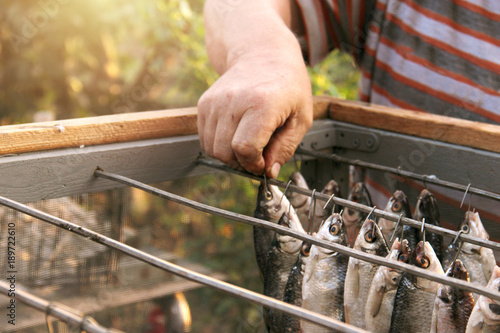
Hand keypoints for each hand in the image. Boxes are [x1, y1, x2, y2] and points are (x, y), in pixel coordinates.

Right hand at [198, 52, 312, 177]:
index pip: (245, 148)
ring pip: (212, 148)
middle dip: (241, 162)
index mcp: (261, 104)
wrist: (262, 53)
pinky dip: (219, 144)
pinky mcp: (204, 103)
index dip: (253, 164)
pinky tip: (235, 133)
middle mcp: (233, 101)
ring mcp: (215, 101)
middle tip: (256, 155)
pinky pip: (205, 138)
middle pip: (225, 152)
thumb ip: (286, 147)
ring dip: (229, 155)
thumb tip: (269, 172)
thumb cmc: (287, 86)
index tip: (263, 163)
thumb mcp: (301, 117)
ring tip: (247, 143)